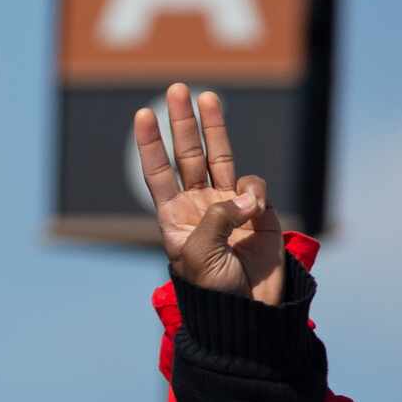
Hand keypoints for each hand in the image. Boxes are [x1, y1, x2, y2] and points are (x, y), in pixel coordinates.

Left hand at [133, 83, 283, 305]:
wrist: (248, 312)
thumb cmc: (213, 290)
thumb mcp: (199, 256)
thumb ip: (217, 218)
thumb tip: (245, 196)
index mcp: (174, 217)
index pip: (158, 173)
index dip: (150, 144)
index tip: (142, 115)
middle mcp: (199, 205)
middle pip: (188, 154)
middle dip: (182, 122)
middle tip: (176, 89)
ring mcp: (229, 206)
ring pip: (220, 157)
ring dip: (213, 127)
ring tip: (207, 97)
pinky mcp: (259, 212)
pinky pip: (255, 187)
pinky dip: (254, 191)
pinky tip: (255, 211)